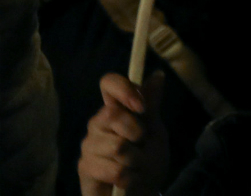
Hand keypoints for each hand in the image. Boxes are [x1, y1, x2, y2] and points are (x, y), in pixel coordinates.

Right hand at [77, 73, 167, 195]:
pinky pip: (114, 169)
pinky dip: (129, 177)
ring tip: (135, 166)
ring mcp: (89, 144)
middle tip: (141, 146)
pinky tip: (127, 180)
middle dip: (137, 133)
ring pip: (117, 146)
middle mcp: (98, 123)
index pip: (109, 83)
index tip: (141, 106)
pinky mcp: (85, 167)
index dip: (123, 89)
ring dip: (136, 160)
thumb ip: (151, 107)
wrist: (140, 192)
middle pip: (112, 114)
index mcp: (117, 109)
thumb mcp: (155, 132)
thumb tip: (158, 74)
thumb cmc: (148, 161)